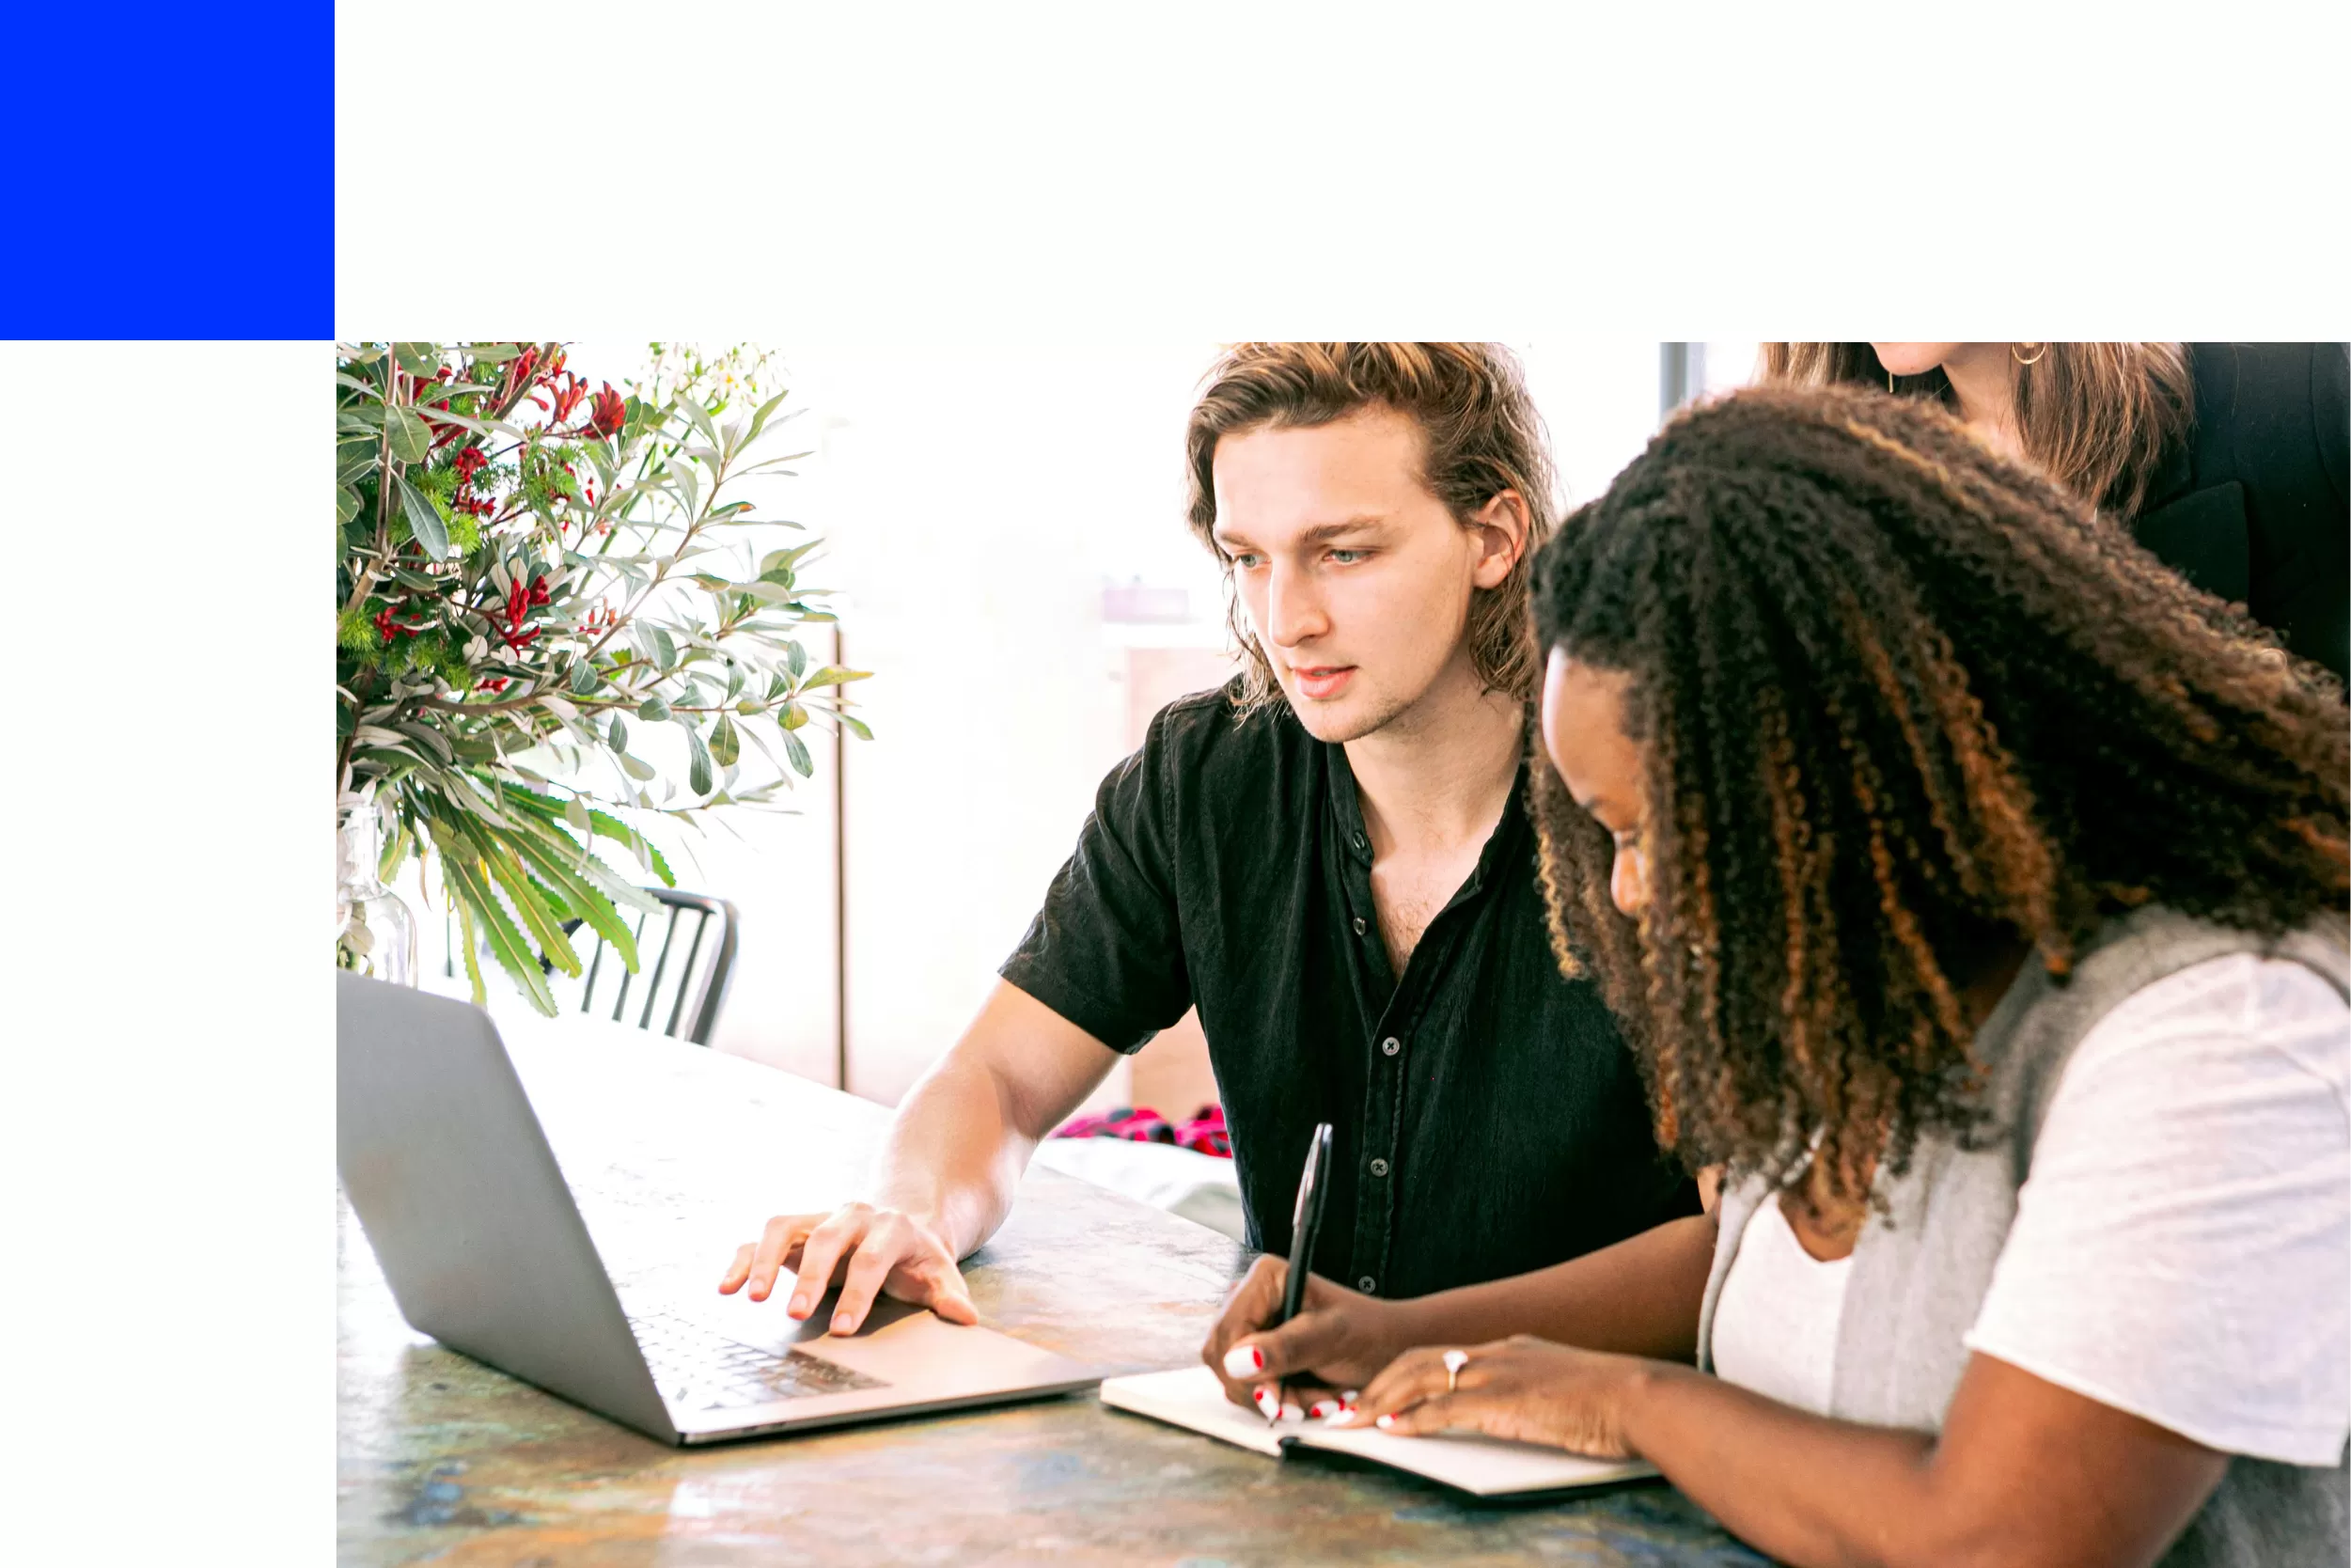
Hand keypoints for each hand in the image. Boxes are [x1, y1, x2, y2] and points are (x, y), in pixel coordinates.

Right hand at [717, 1202, 977, 1333]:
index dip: (857, 1292)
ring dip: (767, 1261)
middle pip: (827, 1240)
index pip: (872, 1259)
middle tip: (795, 1314)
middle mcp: (852, 1216)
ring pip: (785, 1228)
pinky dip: (743, 1260)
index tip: (842, 1328)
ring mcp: (819, 1219)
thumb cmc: (918, 1259)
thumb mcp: (940, 1274)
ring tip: (752, 1299)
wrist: (901, 1224)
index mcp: (891, 1227)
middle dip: (811, 1277)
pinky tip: (726, 1287)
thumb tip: (967, 1319)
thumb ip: (950, 1296)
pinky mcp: (795, 1230)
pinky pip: (761, 1238)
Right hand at [1200, 1255, 1414, 1418]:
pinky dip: (1279, 1401)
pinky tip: (1309, 1398)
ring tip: (1319, 1400)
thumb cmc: (1368, 1333)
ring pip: (1233, 1378)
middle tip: (1306, 1405)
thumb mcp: (1331, 1339)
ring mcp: (1250, 1327)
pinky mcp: (1256, 1353)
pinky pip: (1248, 1387)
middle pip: (1222, 1357)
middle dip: (1264, 1389)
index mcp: (1264, 1278)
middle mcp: (1249, 1298)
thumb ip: (1285, 1348)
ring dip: (1276, 1399)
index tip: (1275, 1399)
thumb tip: (1236, 1361)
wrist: (1389, 1348)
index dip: (1243, 1370)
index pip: (1228, 1331)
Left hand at [1344, 1333, 1646, 1459]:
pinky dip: (1414, 1418)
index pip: (1441, 1355)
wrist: (1641, 1397)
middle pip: (1419, 1359)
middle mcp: (1498, 1354)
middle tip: (1349, 1408)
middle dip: (1380, 1384)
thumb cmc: (1613, 1401)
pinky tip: (1392, 1430)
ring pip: (1422, 1378)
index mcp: (1510, 1350)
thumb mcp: (1559, 1389)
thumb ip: (1529, 1394)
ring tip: (1354, 1420)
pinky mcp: (1505, 1401)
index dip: (1404, 1373)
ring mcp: (1500, 1374)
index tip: (1379, 1392)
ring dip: (1382, 1400)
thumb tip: (1509, 1412)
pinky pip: (1446, 1408)